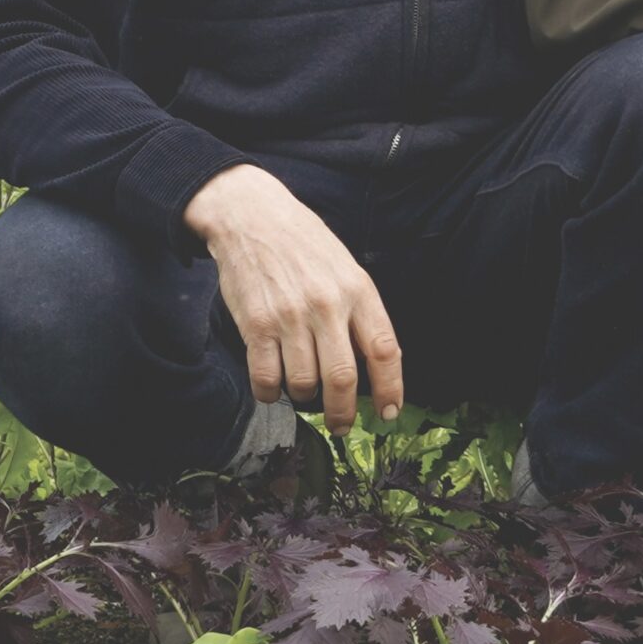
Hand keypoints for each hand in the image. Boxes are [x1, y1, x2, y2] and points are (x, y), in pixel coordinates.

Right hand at [184, 163, 402, 434]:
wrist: (251, 216)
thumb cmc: (304, 246)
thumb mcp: (346, 269)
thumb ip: (361, 312)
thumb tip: (374, 366)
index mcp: (358, 291)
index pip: (385, 350)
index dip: (391, 388)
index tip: (390, 413)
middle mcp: (327, 305)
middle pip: (343, 378)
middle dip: (344, 412)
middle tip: (341, 426)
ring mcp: (290, 316)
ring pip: (304, 383)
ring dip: (304, 397)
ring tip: (302, 389)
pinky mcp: (256, 323)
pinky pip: (266, 378)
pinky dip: (270, 393)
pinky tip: (272, 387)